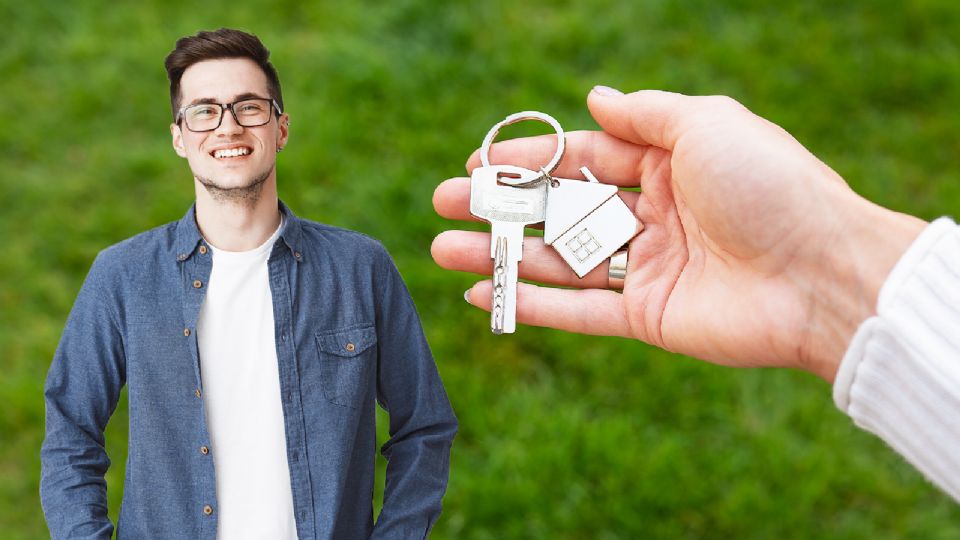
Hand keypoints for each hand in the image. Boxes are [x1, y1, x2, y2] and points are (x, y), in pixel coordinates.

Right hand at [432, 88, 923, 380]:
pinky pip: (577, 312)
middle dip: (499, 207)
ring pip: (557, 262)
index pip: (580, 157)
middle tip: (444, 203)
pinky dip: (530, 305)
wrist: (822, 273)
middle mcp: (652, 215)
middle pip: (558, 210)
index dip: (528, 159)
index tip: (478, 161)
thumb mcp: (707, 124)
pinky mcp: (645, 318)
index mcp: (667, 164)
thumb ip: (645, 114)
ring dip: (500, 255)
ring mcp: (646, 269)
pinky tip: (484, 294)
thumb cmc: (771, 187)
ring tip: (443, 249)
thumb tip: (596, 95)